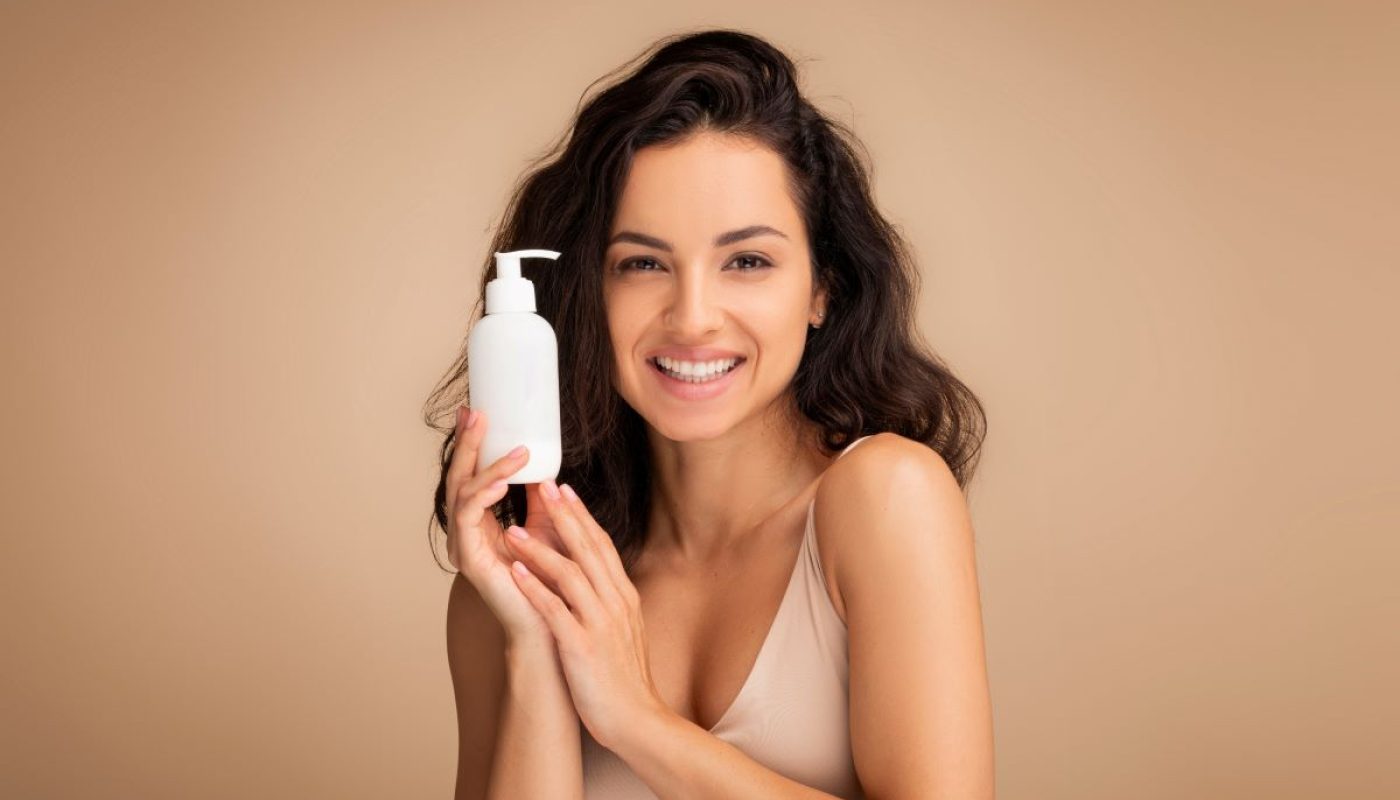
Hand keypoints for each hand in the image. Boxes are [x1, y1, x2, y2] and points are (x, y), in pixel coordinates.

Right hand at [444, 405, 566, 645]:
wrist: (551, 623)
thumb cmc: (549, 579)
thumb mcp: (548, 526)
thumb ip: (541, 497)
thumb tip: (545, 464)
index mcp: (480, 521)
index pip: (470, 473)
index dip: (471, 443)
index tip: (475, 409)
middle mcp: (465, 530)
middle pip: (458, 476)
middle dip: (468, 443)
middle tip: (476, 412)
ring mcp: (463, 544)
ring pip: (462, 492)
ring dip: (487, 466)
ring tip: (514, 449)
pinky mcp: (468, 559)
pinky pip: (468, 518)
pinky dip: (483, 494)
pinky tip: (501, 480)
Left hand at [501, 480, 665, 748]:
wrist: (638, 721)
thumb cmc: (625, 681)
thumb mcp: (624, 631)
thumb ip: (610, 602)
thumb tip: (597, 580)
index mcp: (624, 597)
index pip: (603, 546)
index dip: (582, 516)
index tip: (565, 490)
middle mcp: (615, 602)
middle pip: (588, 549)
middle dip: (564, 515)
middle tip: (543, 485)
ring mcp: (600, 623)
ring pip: (569, 574)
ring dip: (540, 548)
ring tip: (513, 527)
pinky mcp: (583, 646)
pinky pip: (555, 610)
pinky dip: (534, 588)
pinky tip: (514, 571)